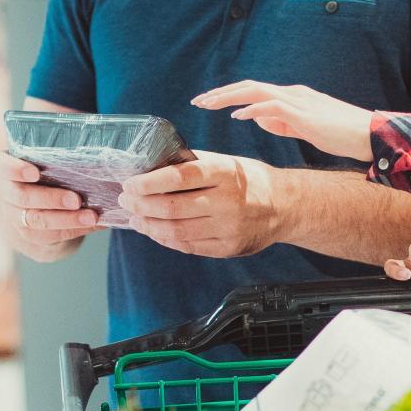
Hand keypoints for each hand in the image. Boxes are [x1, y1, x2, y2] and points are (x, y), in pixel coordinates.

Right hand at [0, 151, 100, 261]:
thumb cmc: (37, 175)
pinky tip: (95, 224)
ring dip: (68, 220)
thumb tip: (92, 160)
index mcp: (4, 169)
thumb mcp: (38, 162)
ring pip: (37, 221)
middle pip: (23, 198)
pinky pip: (51, 236)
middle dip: (51, 199)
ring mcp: (14, 217)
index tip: (34, 173)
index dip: (15, 170)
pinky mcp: (29, 236)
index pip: (2, 166)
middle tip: (76, 200)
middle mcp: (5, 194)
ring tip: (92, 217)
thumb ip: (54, 159)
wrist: (21, 209)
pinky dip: (76, 230)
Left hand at [120, 151, 281, 257]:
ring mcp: (228, 228)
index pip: (178, 177)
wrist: (285, 205)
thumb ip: (192, 165)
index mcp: (224, 173)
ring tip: (135, 218)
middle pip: (172, 207)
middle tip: (126, 200)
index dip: (148, 182)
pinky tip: (154, 230)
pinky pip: (187, 246)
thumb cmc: (249, 180)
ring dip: (148, 225)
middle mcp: (227, 201)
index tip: (129, 184)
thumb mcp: (225, 162)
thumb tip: (150, 169)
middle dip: (141, 205)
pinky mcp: (228, 248)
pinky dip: (165, 239)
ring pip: (176, 231)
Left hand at [193, 80, 375, 161]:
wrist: (370, 135)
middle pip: (248, 86)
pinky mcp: (304, 113)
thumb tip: (256, 117)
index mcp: (292, 97)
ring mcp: (298, 101)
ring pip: (255, 91)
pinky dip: (252, 108)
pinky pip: (272, 106)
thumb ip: (281, 122)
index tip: (207, 102)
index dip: (229, 95)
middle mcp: (292, 93)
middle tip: (198, 101)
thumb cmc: (341, 134)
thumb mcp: (305, 127)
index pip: (253, 90)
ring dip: (229, 97)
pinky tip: (238, 115)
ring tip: (208, 104)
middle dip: (221, 93)